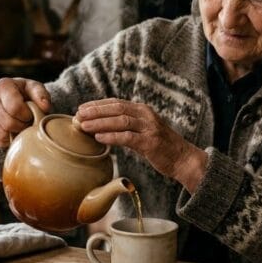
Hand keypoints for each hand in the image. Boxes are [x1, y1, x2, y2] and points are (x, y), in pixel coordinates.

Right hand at [0, 78, 50, 147]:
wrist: (4, 98)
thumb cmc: (23, 93)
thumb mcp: (33, 89)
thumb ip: (41, 95)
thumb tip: (45, 107)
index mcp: (4, 86)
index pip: (15, 107)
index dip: (26, 115)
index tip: (31, 114)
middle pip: (8, 123)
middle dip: (22, 126)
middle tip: (27, 122)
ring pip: (1, 133)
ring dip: (15, 133)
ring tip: (20, 126)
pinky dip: (7, 139)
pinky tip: (12, 131)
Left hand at [75, 98, 206, 191]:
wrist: (183, 159)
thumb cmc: (161, 147)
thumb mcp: (144, 131)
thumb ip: (127, 127)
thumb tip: (102, 127)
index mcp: (143, 110)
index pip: (116, 102)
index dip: (98, 105)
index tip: (81, 108)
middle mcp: (146, 115)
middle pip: (116, 108)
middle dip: (95, 111)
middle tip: (78, 115)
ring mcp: (149, 128)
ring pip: (120, 121)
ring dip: (99, 123)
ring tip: (84, 126)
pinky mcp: (150, 142)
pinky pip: (127, 137)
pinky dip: (111, 137)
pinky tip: (99, 138)